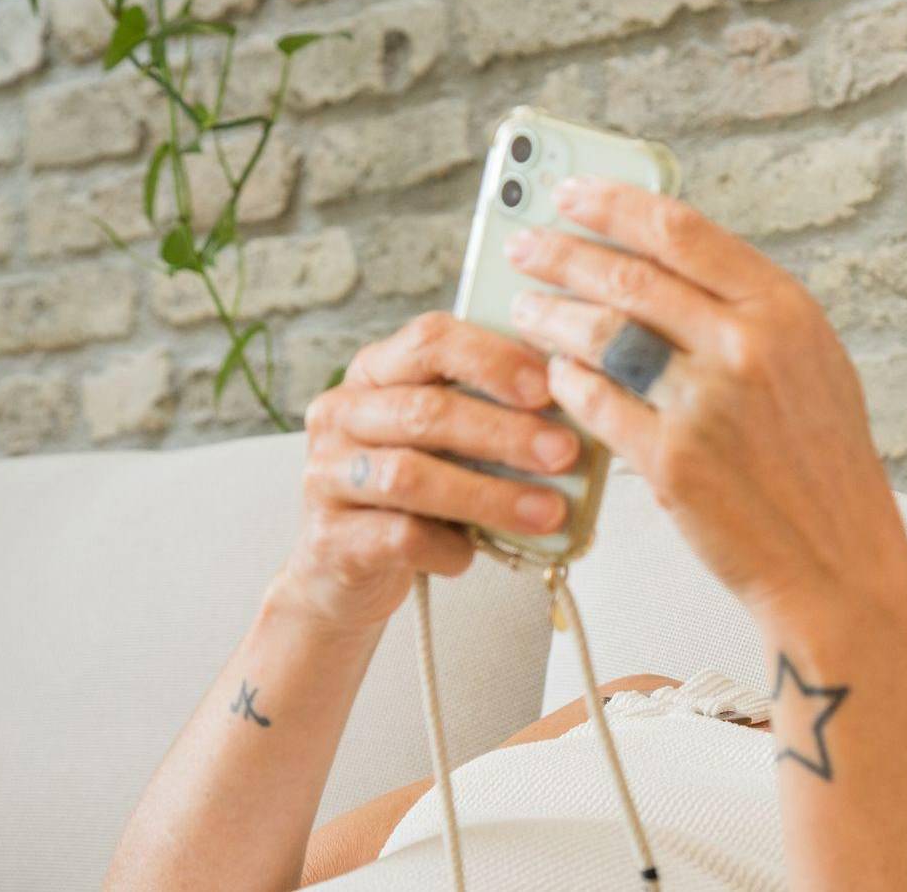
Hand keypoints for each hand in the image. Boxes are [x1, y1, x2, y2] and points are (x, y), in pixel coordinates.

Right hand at [273, 312, 586, 633]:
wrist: (346, 567)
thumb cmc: (414, 491)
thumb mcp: (449, 441)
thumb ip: (492, 415)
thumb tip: (579, 414)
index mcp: (377, 371)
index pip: (432, 339)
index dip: (495, 359)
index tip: (551, 386)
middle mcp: (342, 413)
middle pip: (426, 410)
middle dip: (505, 432)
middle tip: (565, 453)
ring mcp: (327, 474)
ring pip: (410, 476)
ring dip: (489, 494)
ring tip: (547, 512)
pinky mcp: (330, 536)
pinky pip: (399, 536)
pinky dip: (449, 545)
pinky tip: (475, 551)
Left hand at [502, 175, 906, 620]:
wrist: (838, 564)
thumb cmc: (822, 466)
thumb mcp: (811, 365)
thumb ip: (748, 312)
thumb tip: (664, 260)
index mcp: (785, 311)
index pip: (681, 230)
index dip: (614, 204)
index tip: (569, 193)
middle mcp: (747, 348)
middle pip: (628, 277)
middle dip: (561, 255)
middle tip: (523, 248)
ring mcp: (707, 405)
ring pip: (600, 336)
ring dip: (550, 317)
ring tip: (524, 311)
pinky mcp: (672, 463)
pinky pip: (594, 404)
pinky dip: (566, 383)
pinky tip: (554, 375)